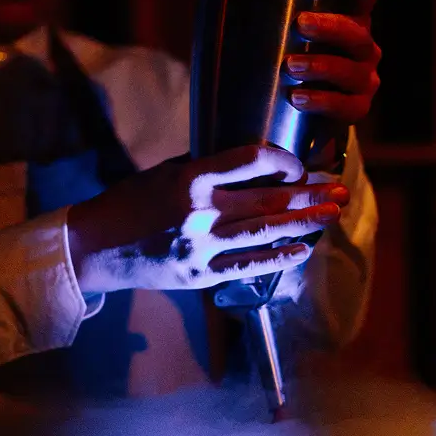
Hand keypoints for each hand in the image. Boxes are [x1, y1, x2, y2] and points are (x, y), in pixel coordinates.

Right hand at [66, 145, 349, 292]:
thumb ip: (208, 166)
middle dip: (309, 193)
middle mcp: (200, 213)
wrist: (97, 248)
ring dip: (305, 222)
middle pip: (268, 200)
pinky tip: (304, 249)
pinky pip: (249, 265)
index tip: (298, 163)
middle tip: (338, 188)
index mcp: (190, 179)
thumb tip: (254, 162)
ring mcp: (203, 248)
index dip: (283, 159)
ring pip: (266, 232)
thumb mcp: (166, 172)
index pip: (251, 160)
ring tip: (334, 213)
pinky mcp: (201, 275)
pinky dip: (279, 257)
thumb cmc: (130, 202)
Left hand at [286, 0, 381, 126]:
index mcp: (351, 21)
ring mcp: (364, 80)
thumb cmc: (289, 66)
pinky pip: (345, 105)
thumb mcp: (284, 38)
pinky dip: (321, 101)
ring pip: (351, 71)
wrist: (301, 115)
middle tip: (300, 23)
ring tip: (290, 66)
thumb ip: (272, 18)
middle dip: (330, 27)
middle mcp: (364, 48)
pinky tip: (297, 98)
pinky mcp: (357, 109)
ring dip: (321, 65)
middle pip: (357, 33)